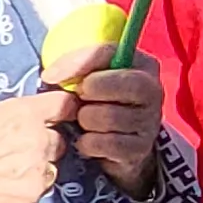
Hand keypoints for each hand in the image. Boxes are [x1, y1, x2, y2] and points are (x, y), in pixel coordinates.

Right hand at [0, 90, 78, 202]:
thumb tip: (29, 117)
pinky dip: (25, 189)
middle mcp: (38, 142)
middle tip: (17, 148)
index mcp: (25, 114)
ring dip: (37, 168)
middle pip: (58, 140)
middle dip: (43, 143)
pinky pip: (39, 191)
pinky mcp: (31, 199)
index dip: (61, 110)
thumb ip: (15, 115)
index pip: (62, 105)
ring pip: (51, 167)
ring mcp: (37, 173)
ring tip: (6, 171)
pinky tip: (1, 187)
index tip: (58, 113)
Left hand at [47, 44, 163, 197]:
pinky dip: (89, 143)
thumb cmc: (98, 100)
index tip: (50, 76)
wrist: (115, 143)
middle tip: (78, 100)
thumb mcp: (88, 76)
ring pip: (109, 117)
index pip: (108, 53)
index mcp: (141, 63)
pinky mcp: (141, 148)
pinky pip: (108, 144)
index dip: (77, 64)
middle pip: (118, 84)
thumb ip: (74, 66)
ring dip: (86, 120)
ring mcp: (150, 121)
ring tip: (84, 121)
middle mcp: (153, 90)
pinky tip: (87, 140)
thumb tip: (51, 76)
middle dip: (88, 93)